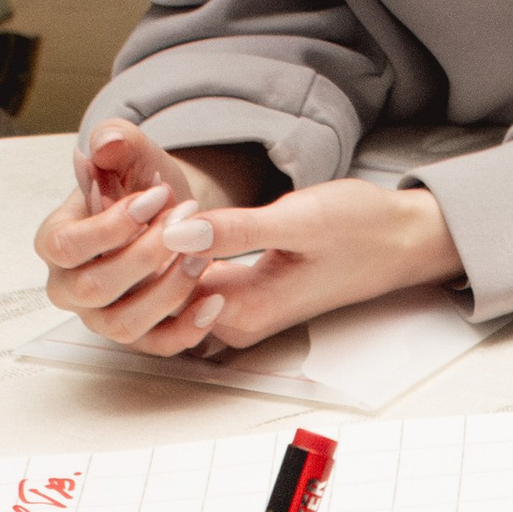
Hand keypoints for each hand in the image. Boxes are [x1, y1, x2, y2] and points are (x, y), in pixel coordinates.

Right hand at [35, 120, 236, 350]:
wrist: (170, 217)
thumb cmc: (142, 186)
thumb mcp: (133, 154)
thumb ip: (116, 141)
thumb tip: (104, 145)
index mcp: (55, 242)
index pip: (65, 246)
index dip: (111, 225)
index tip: (157, 197)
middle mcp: (70, 288)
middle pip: (95, 287)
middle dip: (145, 255)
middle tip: (187, 223)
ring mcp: (101, 318)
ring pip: (124, 324)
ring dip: (168, 291)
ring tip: (203, 256)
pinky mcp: (137, 338)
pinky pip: (156, 347)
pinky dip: (187, 329)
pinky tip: (213, 300)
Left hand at [146, 178, 462, 351]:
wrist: (401, 240)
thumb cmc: (360, 230)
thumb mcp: (296, 221)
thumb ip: (234, 232)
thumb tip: (176, 234)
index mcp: (245, 313)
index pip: (162, 290)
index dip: (137, 246)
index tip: (122, 199)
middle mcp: (238, 321)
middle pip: (162, 294)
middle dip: (136, 246)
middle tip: (111, 190)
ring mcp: (242, 309)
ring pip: (175, 284)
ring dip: (153, 244)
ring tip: (136, 195)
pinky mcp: (247, 290)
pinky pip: (194, 274)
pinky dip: (176, 245)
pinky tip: (167, 208)